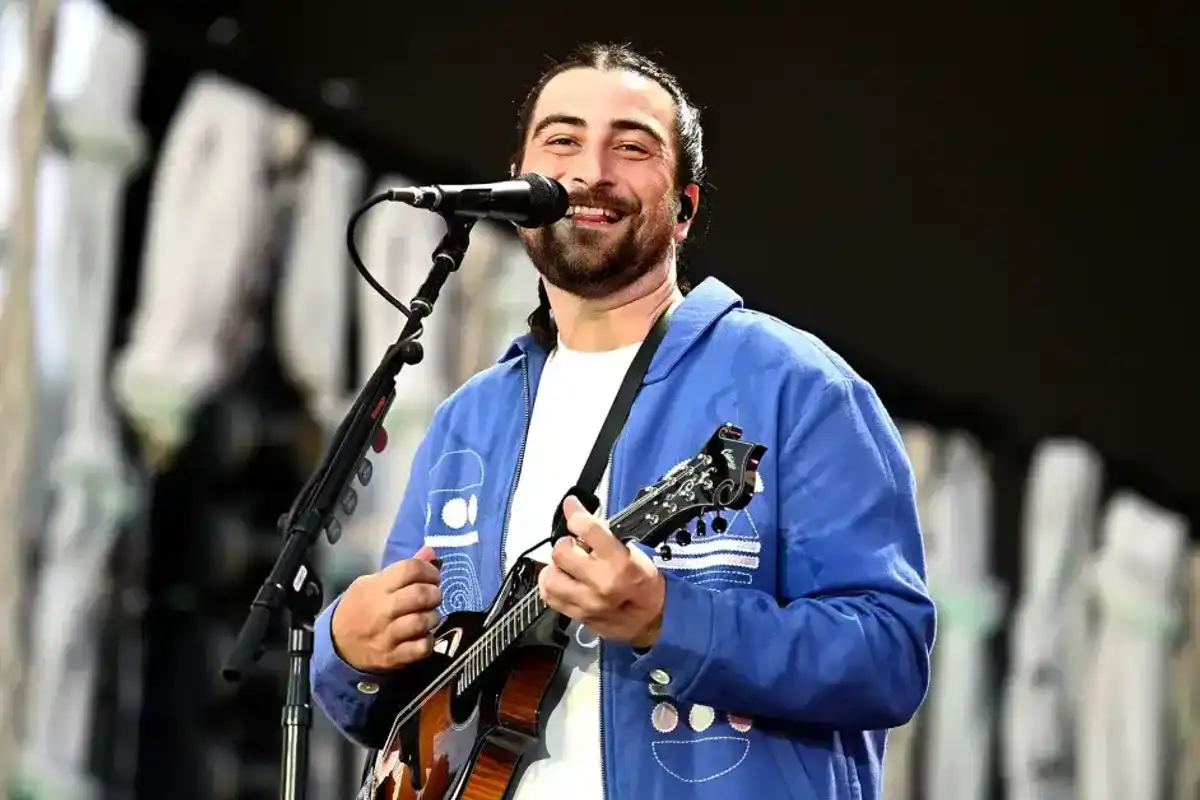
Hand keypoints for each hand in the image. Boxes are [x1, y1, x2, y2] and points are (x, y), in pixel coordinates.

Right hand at [331, 545, 442, 672]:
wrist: (338, 644)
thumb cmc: (359, 607)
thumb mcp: (372, 582)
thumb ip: (403, 569)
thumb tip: (430, 552)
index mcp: (377, 587)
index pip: (410, 569)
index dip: (429, 570)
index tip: (433, 576)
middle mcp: (382, 610)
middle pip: (420, 595)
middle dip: (434, 593)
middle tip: (433, 596)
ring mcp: (387, 636)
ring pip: (422, 621)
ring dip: (432, 617)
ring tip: (428, 616)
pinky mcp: (392, 657)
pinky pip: (421, 648)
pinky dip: (427, 641)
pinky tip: (422, 636)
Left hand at [538, 496, 665, 647]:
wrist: (652, 622)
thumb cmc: (646, 585)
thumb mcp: (638, 555)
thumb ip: (608, 539)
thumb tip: (583, 521)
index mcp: (621, 564)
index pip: (588, 529)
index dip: (575, 512)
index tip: (571, 505)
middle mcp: (601, 584)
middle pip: (561, 552)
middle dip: (567, 544)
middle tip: (577, 547)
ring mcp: (586, 603)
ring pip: (550, 575)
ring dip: (556, 566)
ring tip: (569, 566)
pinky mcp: (576, 616)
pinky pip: (549, 595)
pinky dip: (552, 583)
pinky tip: (563, 580)